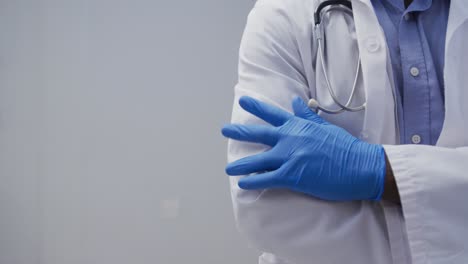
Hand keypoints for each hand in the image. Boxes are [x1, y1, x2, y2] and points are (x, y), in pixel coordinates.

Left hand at [222, 96, 385, 200]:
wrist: (358, 166)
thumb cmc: (344, 147)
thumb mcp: (324, 126)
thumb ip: (307, 115)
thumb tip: (296, 101)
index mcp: (297, 126)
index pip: (272, 114)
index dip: (256, 107)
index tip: (243, 101)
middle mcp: (289, 139)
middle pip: (258, 134)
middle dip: (239, 132)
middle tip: (224, 130)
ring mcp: (288, 157)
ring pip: (257, 160)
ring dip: (241, 165)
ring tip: (229, 168)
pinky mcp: (291, 175)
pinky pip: (266, 179)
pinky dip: (253, 182)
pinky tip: (243, 184)